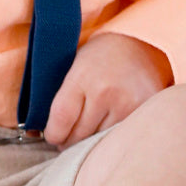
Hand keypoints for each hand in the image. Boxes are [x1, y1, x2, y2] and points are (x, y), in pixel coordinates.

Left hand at [44, 32, 173, 148]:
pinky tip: (107, 129)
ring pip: (99, 141)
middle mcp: (105, 92)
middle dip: (70, 141)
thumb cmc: (100, 56)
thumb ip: (62, 97)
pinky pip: (119, 137)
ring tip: (89, 131)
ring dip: (91, 142)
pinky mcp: (143, 113)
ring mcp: (127, 104)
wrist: (140, 43)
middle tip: (68, 139)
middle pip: (79, 135)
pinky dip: (110, 138)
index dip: (54, 134)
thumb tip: (42, 132)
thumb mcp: (75, 68)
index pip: (61, 119)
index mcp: (82, 77)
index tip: (53, 137)